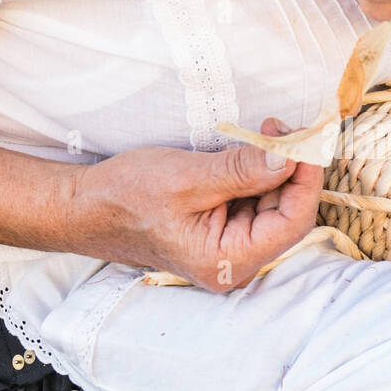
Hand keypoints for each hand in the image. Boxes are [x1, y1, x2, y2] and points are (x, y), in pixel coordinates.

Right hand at [65, 119, 323, 291]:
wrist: (84, 207)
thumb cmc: (125, 196)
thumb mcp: (187, 178)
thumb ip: (242, 171)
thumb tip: (290, 158)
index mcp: (227, 261)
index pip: (293, 222)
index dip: (307, 178)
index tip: (307, 139)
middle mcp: (234, 263)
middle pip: (288, 214)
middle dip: (292, 169)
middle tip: (283, 127)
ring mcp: (229, 249)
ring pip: (274, 206)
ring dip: (276, 168)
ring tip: (266, 132)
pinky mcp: (222, 232)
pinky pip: (255, 203)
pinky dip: (258, 175)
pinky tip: (252, 150)